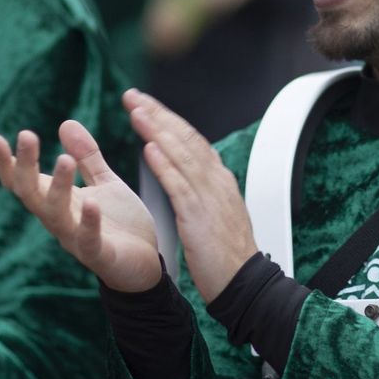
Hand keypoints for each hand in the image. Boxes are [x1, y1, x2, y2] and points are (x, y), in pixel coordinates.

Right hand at [0, 119, 162, 292]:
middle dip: (26, 166)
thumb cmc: (120, 224)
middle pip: (32, 194)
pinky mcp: (99, 255)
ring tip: (64, 159)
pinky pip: (88, 240)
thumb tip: (65, 122)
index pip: (23, 182)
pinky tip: (92, 203)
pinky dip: (88, 222)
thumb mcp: (105, 182)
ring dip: (58, 187)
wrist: (145, 265)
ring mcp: (76, 239)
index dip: (7, 163)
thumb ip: (87, 156)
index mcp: (58, 201)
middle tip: (27, 135)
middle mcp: (60, 220)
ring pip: (56, 215)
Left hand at [125, 89, 256, 302]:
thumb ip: (203, 186)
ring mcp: (209, 198)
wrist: (244, 282)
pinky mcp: (199, 217)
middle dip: (158, 115)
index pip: (191, 139)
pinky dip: (164, 166)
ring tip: (137, 112)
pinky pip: (179, 187)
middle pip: (185, 139)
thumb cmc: (227, 252)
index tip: (145, 103)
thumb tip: (189, 167)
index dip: (167, 118)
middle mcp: (215, 181)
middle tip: (133, 96)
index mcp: (219, 179)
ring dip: (158, 131)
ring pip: (181, 156)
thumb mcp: (217, 210)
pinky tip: (148, 151)